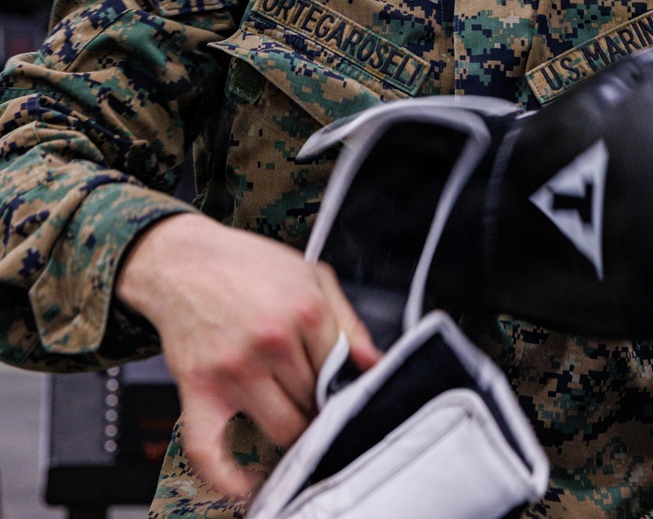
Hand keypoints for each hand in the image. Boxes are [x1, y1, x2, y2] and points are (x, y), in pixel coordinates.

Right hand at [116, 213, 379, 496]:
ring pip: (281, 428)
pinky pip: (210, 451)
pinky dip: (229, 478)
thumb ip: (348, 321)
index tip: (337, 390)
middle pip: (314, 402)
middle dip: (316, 405)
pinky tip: (247, 484)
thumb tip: (376, 363)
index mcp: (307, 310)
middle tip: (310, 398)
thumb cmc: (247, 266)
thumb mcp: (310, 274)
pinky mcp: (199, 389)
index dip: (341, 385)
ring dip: (289, 431)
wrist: (183, 261)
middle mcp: (274, 341)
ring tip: (289, 419)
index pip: (341, 373)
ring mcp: (235, 369)